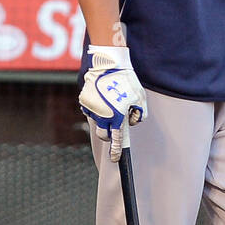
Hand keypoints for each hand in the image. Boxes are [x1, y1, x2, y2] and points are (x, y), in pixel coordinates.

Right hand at [79, 45, 147, 161]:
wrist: (109, 64)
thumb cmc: (127, 81)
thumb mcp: (140, 98)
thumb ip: (139, 114)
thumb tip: (132, 122)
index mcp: (116, 116)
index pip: (116, 139)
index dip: (116, 151)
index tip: (116, 159)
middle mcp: (102, 115)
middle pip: (103, 134)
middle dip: (109, 134)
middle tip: (115, 124)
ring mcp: (91, 108)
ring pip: (97, 120)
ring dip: (103, 116)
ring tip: (110, 102)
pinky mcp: (84, 101)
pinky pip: (90, 109)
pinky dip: (96, 107)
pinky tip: (102, 97)